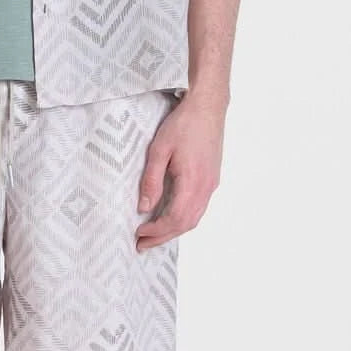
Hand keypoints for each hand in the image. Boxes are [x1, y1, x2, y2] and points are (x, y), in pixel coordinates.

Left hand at [135, 90, 226, 251]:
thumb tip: (143, 207)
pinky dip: (184, 218)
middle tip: (142, 244)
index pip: (175, 219)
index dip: (156, 231)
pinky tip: (171, 216)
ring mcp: (212, 184)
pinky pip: (199, 207)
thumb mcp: (159, 149)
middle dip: (163, 237)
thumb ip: (151, 180)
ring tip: (154, 234)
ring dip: (174, 229)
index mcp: (193, 182)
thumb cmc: (183, 124)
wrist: (208, 107)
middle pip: (186, 224)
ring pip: (194, 218)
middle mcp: (206, 188)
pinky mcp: (212, 178)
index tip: (139, 234)